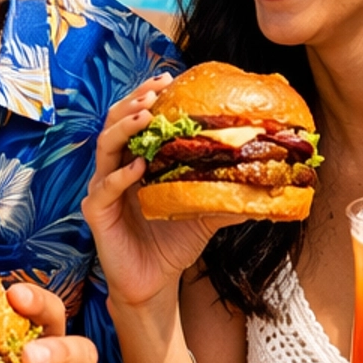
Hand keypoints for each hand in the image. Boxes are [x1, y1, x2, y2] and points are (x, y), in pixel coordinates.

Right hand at [82, 80, 243, 309]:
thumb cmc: (174, 244)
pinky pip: (104, 189)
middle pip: (114, 123)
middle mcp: (116, 169)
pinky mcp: (97, 213)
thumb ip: (226, 193)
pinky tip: (138, 168)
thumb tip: (266, 181)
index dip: (146, 96)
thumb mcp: (204, 212)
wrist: (154, 283)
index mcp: (137, 160)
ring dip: (123, 128)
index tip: (168, 79)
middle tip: (155, 91)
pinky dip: (120, 176)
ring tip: (145, 117)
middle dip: (133, 103)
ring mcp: (103, 189)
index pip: (136, 119)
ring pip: (104, 148)